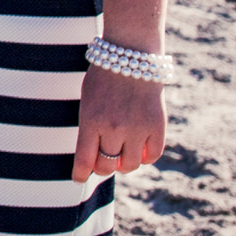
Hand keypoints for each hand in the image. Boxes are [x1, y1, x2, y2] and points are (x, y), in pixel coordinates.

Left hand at [71, 66, 167, 181]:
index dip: (80, 174)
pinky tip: (139, 149)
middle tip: (102, 162)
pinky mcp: (157, 126)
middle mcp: (114, 129)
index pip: (84, 160)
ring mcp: (137, 129)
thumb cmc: (103, 77)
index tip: (78, 178)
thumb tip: (92, 156)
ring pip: (130, 165)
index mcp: (91, 121)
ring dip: (123, 164)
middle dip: (102, 167)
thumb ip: (89, 127)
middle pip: (107, 166)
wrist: (131, 57)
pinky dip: (145, 157)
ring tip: (121, 154)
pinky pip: (152, 156)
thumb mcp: (87, 100)